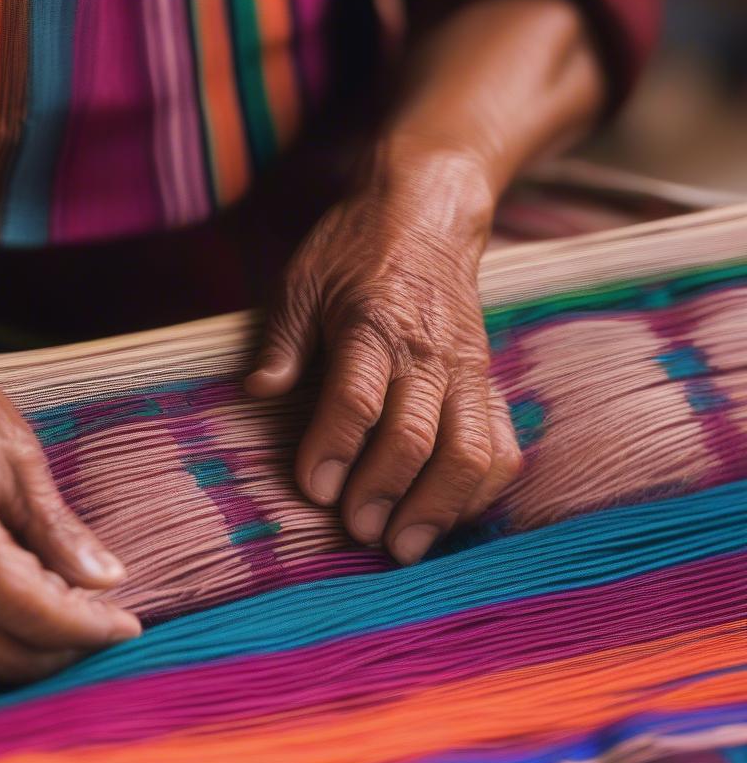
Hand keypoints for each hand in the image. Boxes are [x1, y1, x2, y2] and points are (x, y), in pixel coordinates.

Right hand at [0, 300, 139, 680]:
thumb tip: (106, 580)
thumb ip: (56, 529)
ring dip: (14, 653)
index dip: (85, 628)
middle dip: (55, 653)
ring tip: (60, 622)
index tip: (125, 627)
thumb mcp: (12, 452)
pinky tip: (8, 612)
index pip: (27, 611)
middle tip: (98, 628)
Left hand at [246, 147, 521, 563]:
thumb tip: (259, 393)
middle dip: (386, 492)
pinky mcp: (488, 385)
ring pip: (470, 451)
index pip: (357, 397)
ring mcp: (466, 371)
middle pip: (416, 435)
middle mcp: (427, 352)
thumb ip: (281, 342)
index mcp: (372, 323)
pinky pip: (501, 447)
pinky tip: (449, 518)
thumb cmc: (356, 251)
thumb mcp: (301, 281)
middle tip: (360, 534)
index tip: (316, 490)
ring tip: (406, 547)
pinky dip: (481, 491)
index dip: (335, 447)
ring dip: (440, 507)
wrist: (429, 215)